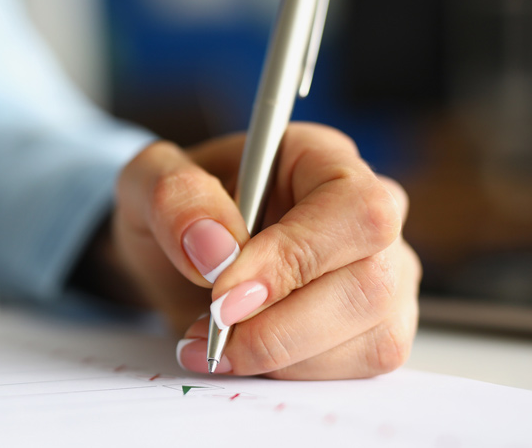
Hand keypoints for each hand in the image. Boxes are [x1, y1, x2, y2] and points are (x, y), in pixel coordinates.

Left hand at [108, 122, 420, 378]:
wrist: (177, 261)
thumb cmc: (175, 212)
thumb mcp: (146, 183)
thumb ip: (172, 196)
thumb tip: (215, 247)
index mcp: (322, 158)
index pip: (354, 209)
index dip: (295, 258)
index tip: (224, 293)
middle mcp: (368, 216)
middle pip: (371, 283)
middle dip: (280, 325)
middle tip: (211, 331)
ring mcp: (385, 276)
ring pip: (370, 336)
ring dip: (278, 355)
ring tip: (212, 341)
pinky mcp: (376, 329)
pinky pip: (356, 369)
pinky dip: (290, 373)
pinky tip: (244, 354)